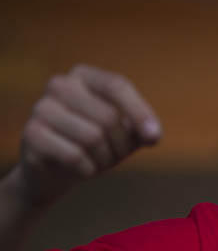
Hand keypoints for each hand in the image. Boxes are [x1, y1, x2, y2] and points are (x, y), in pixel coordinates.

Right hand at [12, 65, 160, 206]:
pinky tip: (82, 170)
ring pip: (93, 137)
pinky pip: (75, 155)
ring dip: (105, 160)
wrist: (54, 174)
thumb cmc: (96, 147)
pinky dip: (88, 169)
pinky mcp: (31, 134)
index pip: (117, 86)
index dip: (139, 113)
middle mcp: (59, 85)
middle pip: (109, 116)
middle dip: (121, 146)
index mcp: (83, 76)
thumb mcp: (125, 134)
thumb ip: (142, 129)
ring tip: (98, 163)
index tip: (154, 138)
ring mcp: (40, 108)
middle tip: (115, 157)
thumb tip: (152, 134)